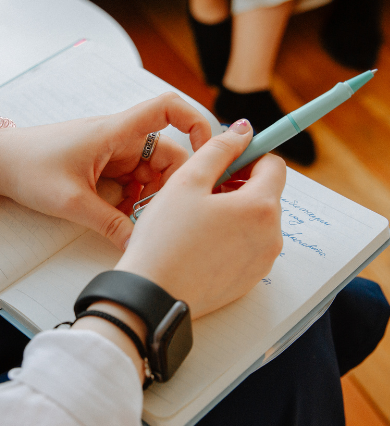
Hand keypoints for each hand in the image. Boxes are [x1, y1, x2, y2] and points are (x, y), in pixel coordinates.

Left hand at [0, 93, 211, 249]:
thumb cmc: (29, 168)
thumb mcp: (71, 201)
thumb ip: (109, 224)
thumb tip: (138, 245)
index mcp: (115, 131)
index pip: (167, 108)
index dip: (196, 122)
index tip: (208, 153)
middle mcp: (119, 138)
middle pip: (166, 153)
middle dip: (169, 185)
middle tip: (159, 215)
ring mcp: (111, 152)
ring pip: (149, 172)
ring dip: (149, 196)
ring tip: (134, 220)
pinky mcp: (102, 166)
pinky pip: (131, 182)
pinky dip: (132, 200)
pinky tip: (122, 218)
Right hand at [116, 120, 286, 318]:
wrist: (153, 295)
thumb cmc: (165, 238)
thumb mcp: (187, 181)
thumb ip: (219, 149)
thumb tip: (243, 130)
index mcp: (261, 206)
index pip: (273, 165)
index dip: (248, 156)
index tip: (224, 161)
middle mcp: (271, 236)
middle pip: (265, 194)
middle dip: (238, 185)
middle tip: (202, 191)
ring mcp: (262, 262)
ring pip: (255, 221)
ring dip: (234, 212)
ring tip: (197, 219)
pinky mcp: (249, 280)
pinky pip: (247, 247)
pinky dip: (231, 238)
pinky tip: (200, 243)